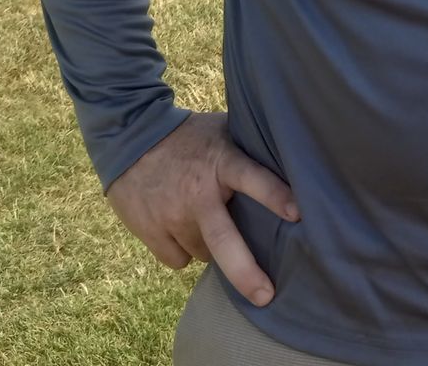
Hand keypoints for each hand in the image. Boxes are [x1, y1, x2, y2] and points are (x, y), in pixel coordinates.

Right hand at [106, 112, 299, 306]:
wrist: (129, 136)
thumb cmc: (188, 135)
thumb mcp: (221, 131)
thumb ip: (247, 149)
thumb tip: (290, 157)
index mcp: (222, 162)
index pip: (253, 179)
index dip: (275, 196)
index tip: (298, 215)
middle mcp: (198, 192)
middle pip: (223, 240)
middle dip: (245, 272)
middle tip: (266, 296)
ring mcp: (172, 214)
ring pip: (203, 253)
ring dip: (212, 249)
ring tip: (210, 224)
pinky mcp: (150, 231)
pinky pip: (178, 260)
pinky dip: (184, 252)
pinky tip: (182, 229)